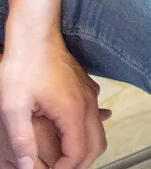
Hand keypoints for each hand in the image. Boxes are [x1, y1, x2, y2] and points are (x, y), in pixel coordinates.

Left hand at [0, 34, 105, 168]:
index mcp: (73, 112)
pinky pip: (94, 116)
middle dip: (79, 164)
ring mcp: (89, 95)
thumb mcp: (12, 108)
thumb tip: (28, 167)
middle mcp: (87, 104)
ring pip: (98, 131)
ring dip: (83, 149)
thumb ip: (22, 141)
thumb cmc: (22, 67)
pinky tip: (69, 132)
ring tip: (60, 158)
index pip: (78, 153)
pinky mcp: (86, 88)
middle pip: (97, 146)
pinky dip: (86, 132)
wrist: (35, 34)